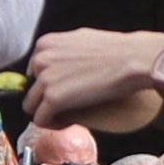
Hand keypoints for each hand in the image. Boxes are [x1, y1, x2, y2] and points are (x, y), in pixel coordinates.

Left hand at [28, 27, 163, 133]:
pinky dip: (53, 125)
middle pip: (31, 89)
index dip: (46, 84)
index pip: (32, 71)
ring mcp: (45, 79)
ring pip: (31, 106)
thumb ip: (63, 50)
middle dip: (45, 99)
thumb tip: (60, 62)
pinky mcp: (53, 98)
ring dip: (48, 113)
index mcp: (45, 44)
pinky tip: (68, 122)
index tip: (61, 91)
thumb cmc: (116, 50)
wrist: (132, 59)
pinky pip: (41, 120)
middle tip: (66, 105)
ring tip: (67, 115)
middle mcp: (40, 59)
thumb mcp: (80, 39)